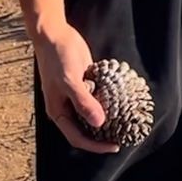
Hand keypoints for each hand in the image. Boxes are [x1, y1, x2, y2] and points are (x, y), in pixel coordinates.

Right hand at [32, 22, 118, 152]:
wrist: (55, 34)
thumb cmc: (57, 58)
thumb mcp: (70, 80)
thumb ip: (83, 102)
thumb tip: (99, 122)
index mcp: (58, 111)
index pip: (77, 137)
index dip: (95, 145)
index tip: (115, 146)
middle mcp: (67, 107)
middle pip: (86, 128)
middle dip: (103, 134)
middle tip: (124, 135)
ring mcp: (77, 95)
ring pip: (94, 113)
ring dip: (108, 117)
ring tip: (126, 121)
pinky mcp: (86, 84)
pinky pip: (98, 97)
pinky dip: (109, 100)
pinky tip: (123, 101)